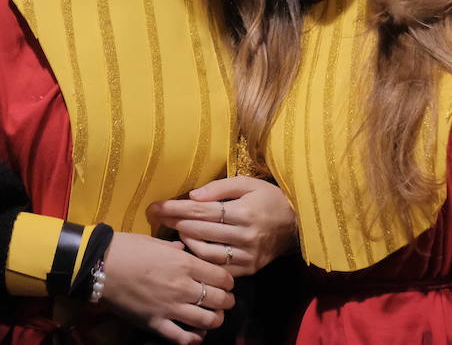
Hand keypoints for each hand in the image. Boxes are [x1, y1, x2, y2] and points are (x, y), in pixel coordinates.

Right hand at [99, 232, 234, 344]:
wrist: (101, 265)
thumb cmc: (128, 248)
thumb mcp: (156, 242)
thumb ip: (176, 249)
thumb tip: (185, 250)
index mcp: (185, 264)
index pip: (222, 277)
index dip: (229, 281)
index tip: (226, 282)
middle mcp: (183, 287)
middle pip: (220, 300)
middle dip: (227, 301)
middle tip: (224, 300)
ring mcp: (170, 308)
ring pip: (207, 320)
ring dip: (215, 320)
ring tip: (214, 317)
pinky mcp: (156, 323)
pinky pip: (182, 338)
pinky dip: (194, 339)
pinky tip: (197, 335)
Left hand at [147, 176, 297, 277]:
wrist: (296, 224)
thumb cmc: (268, 198)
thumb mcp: (247, 183)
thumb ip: (219, 188)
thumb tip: (192, 196)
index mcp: (243, 211)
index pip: (201, 210)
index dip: (175, 208)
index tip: (155, 206)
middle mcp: (244, 235)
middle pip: (200, 230)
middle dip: (173, 222)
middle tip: (155, 217)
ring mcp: (246, 255)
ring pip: (206, 252)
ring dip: (186, 241)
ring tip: (176, 230)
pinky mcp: (248, 269)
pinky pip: (218, 267)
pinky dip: (202, 258)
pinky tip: (192, 248)